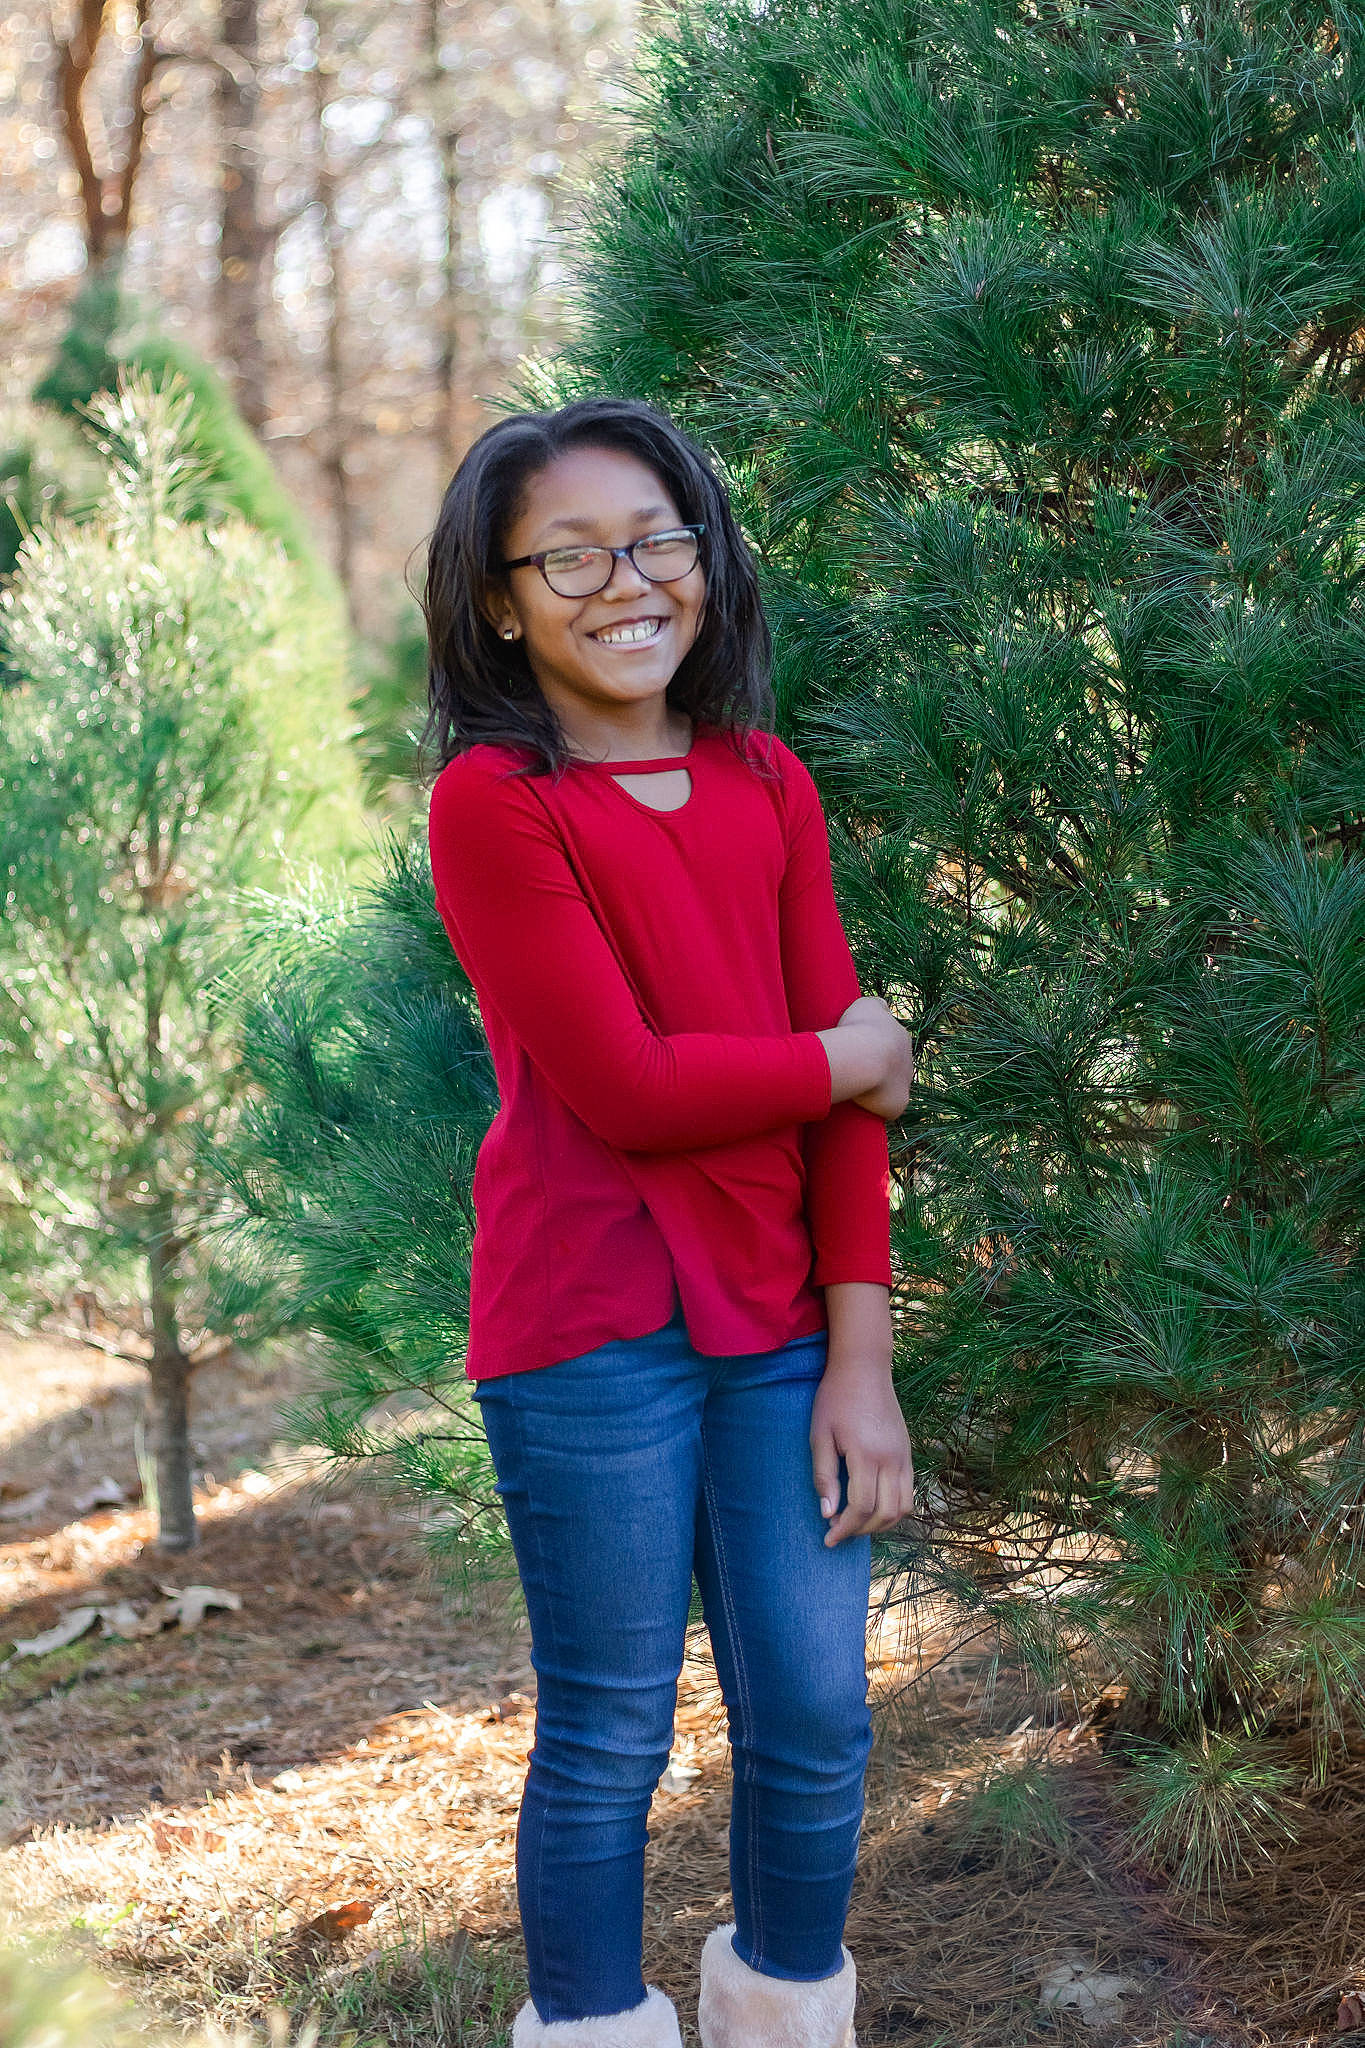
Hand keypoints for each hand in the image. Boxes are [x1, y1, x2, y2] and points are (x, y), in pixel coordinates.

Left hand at [810, 1354, 915, 1547]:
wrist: (864, 1368)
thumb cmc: (835, 1400)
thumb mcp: (820, 1435)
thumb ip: (824, 1476)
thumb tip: (828, 1513)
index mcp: (866, 1455)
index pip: (861, 1508)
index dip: (844, 1529)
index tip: (828, 1538)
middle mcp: (891, 1459)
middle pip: (885, 1513)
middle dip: (861, 1531)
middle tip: (838, 1531)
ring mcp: (904, 1456)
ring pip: (903, 1508)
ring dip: (881, 1524)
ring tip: (857, 1523)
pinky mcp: (908, 1452)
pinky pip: (909, 1491)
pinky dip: (894, 1508)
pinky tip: (873, 1506)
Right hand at [836, 995, 914, 1119]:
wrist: (863, 1059)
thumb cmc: (860, 1030)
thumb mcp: (866, 1005)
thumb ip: (876, 1004)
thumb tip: (883, 1006)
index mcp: (901, 1037)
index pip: (890, 1043)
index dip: (872, 1046)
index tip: (855, 1049)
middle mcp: (909, 1060)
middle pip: (893, 1066)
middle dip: (878, 1069)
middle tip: (853, 1070)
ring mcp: (905, 1083)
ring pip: (891, 1087)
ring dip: (877, 1089)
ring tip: (854, 1089)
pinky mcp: (899, 1103)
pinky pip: (889, 1108)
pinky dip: (877, 1108)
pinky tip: (860, 1107)